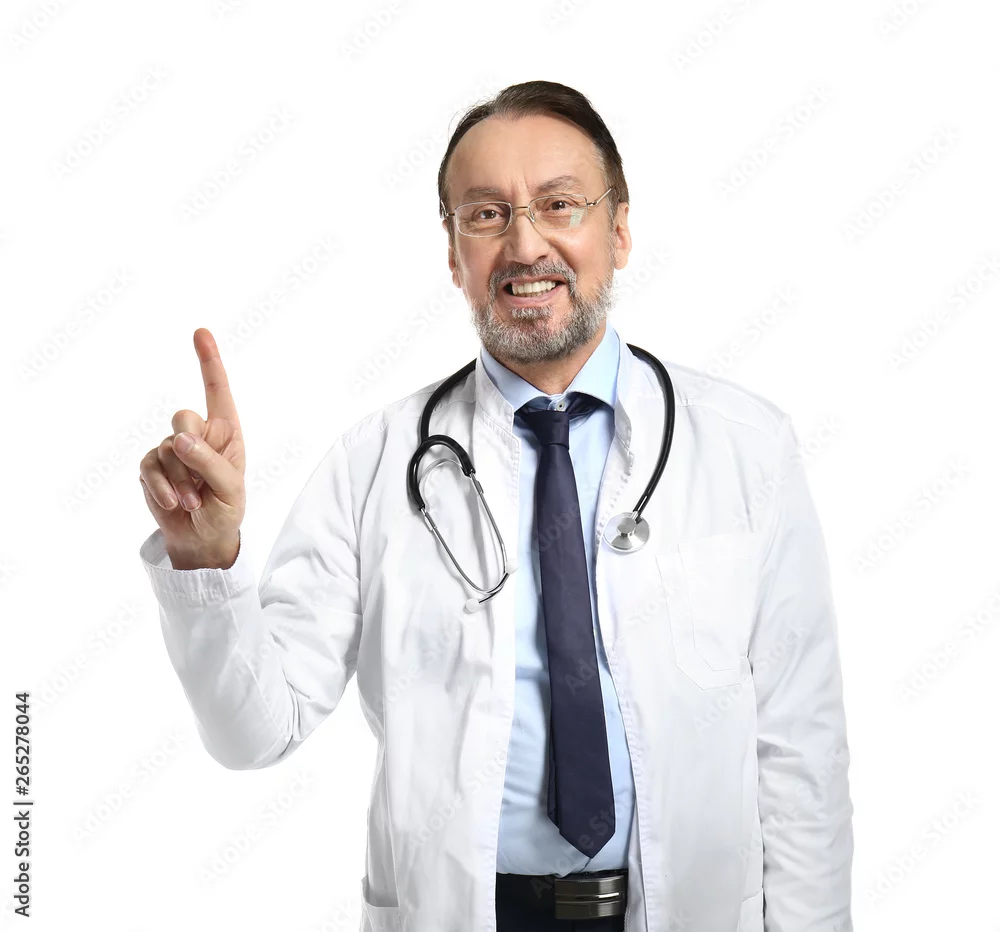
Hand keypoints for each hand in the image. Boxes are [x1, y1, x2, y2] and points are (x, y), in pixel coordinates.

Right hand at [139, 328, 245, 561]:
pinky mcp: (152, 465)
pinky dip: (162, 486)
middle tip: (203, 483)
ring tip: (194, 500)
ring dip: (180, 479)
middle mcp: (199, 434)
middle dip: (190, 452)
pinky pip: (149, 466)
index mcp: (226, 432)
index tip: (201, 332)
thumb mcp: (231, 489)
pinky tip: (174, 502)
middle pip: (183, 418)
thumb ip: (210, 461)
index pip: (217, 391)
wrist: (202, 537)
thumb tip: (180, 439)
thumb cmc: (226, 509)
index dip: (209, 362)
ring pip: (166, 448)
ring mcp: (173, 449)